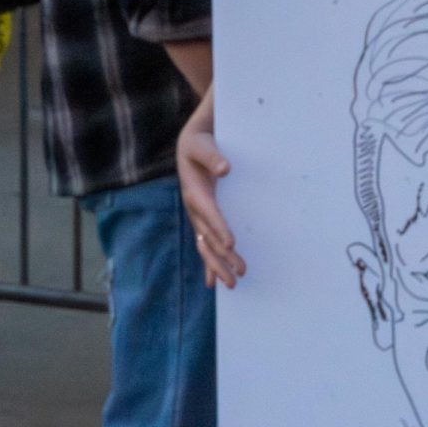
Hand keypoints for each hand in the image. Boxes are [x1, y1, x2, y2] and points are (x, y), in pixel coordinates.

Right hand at [176, 86, 245, 287]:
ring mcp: (196, 216)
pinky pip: (205, 243)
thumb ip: (213, 156)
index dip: (219, 229)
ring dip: (218, 265)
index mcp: (194, 191)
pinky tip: (214, 282)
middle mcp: (193, 208)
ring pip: (205, 246)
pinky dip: (209, 262)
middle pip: (206, 238)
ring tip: (234, 282)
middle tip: (238, 274)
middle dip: (221, 258)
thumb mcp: (203, 144)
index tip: (230, 244)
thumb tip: (225, 168)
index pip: (209, 214)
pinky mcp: (202, 218)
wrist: (189, 145)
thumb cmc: (199, 144)